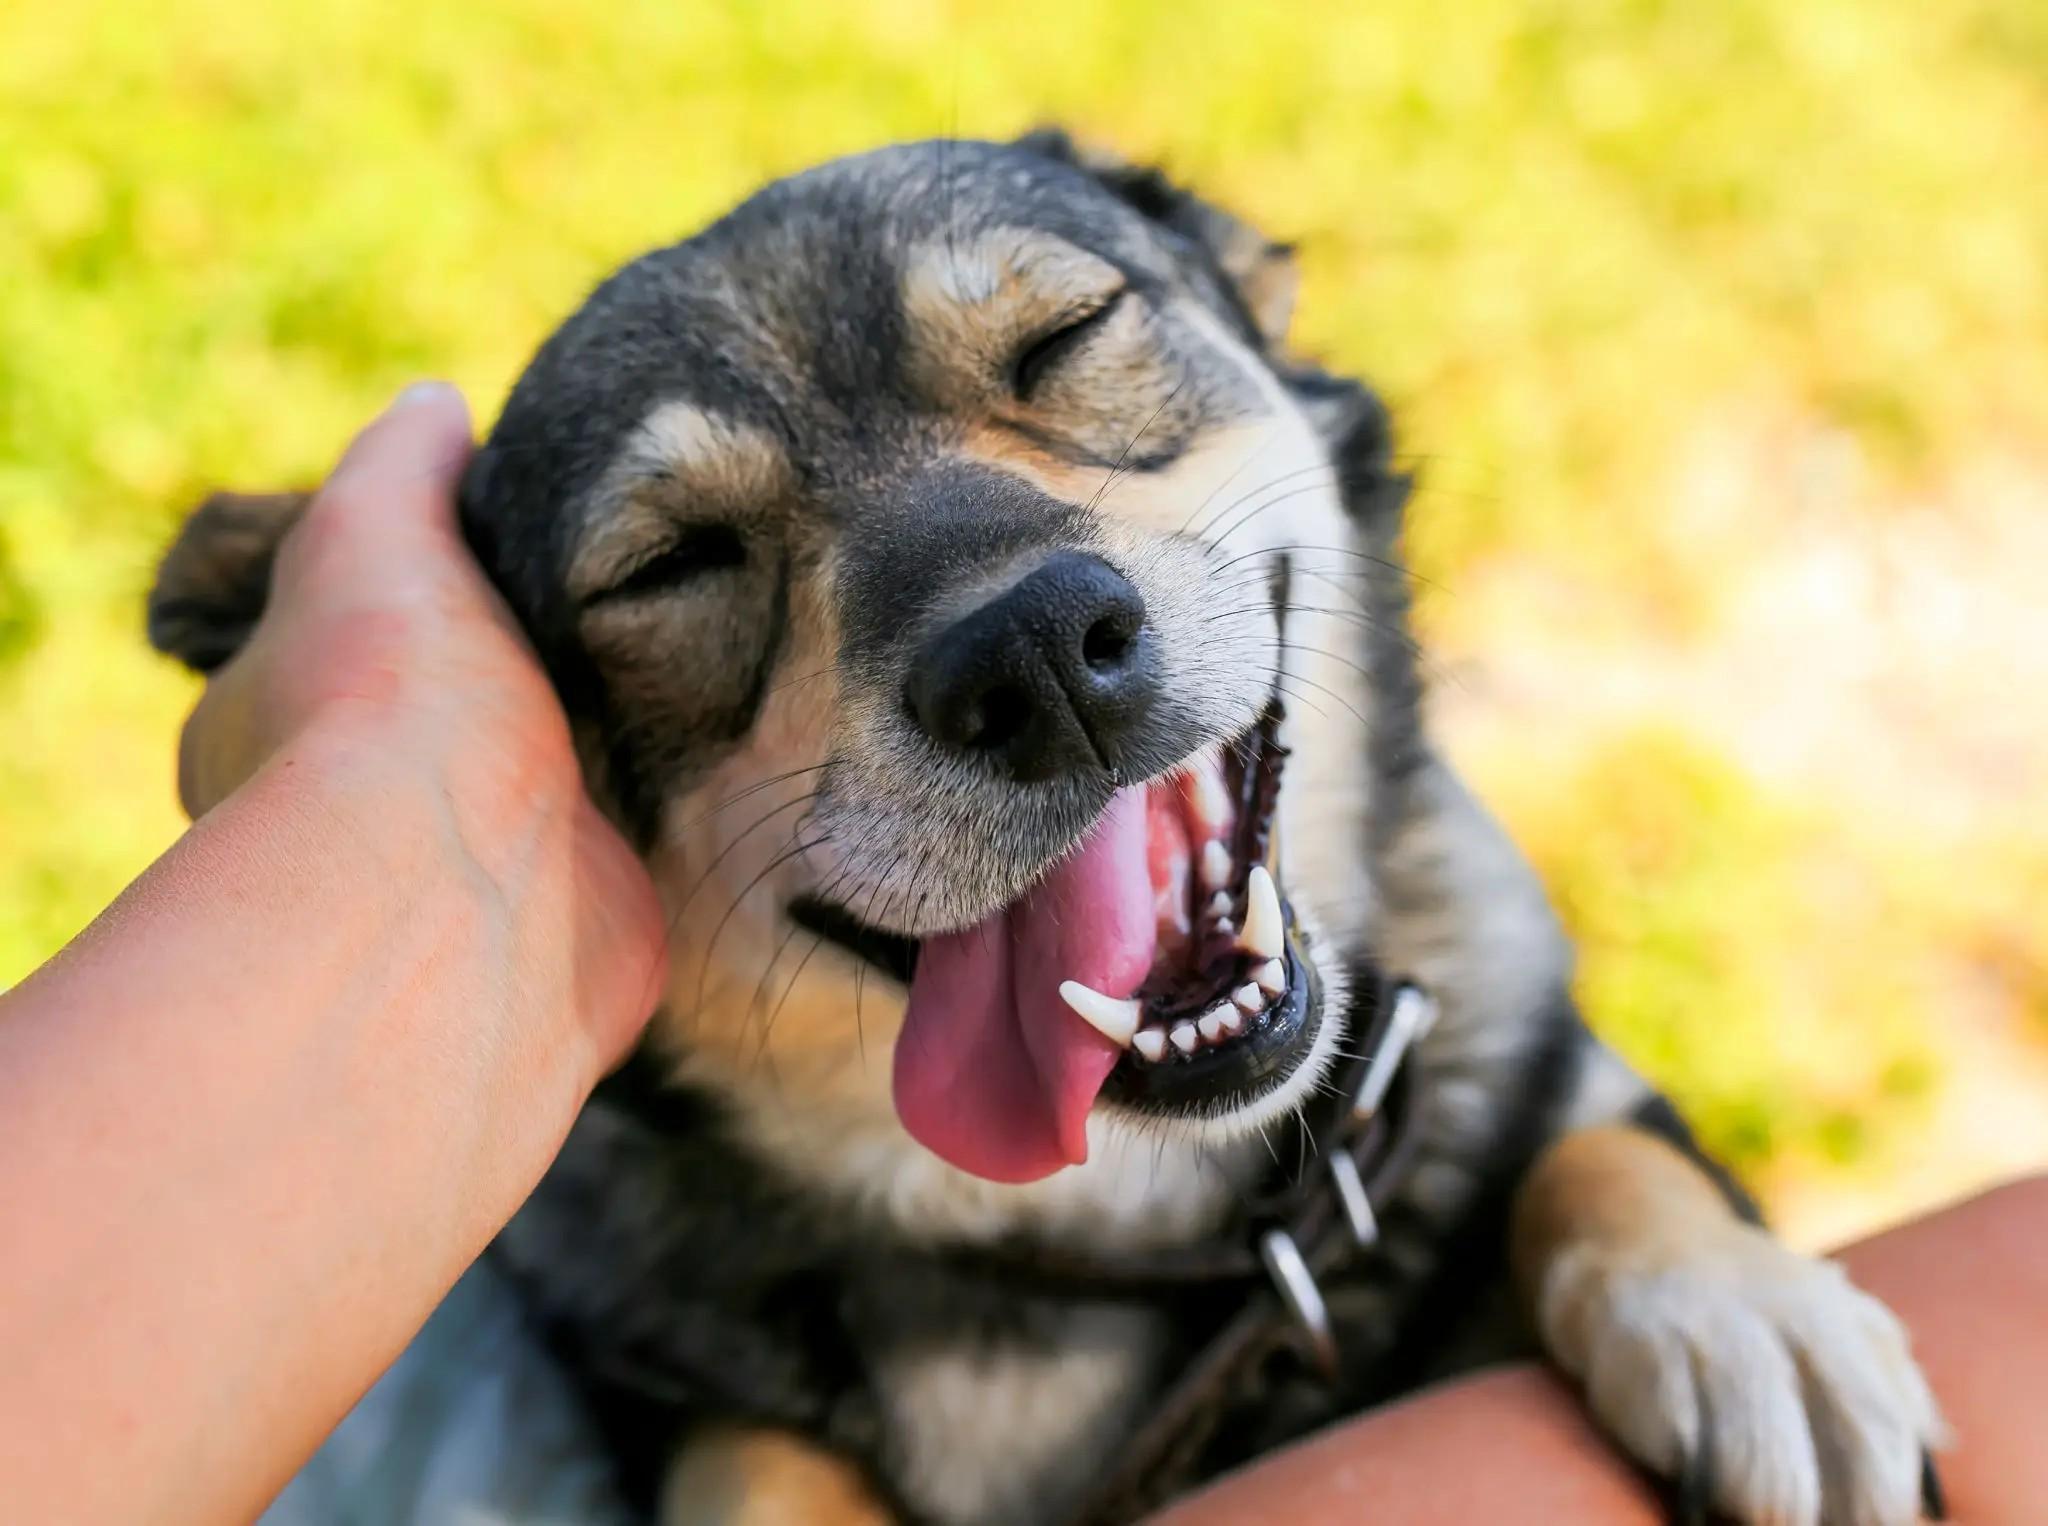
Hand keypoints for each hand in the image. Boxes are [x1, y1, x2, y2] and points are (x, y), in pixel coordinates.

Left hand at [176, 382, 665, 1070]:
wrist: (470, 890)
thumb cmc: (391, 704)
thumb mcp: (373, 529)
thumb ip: (402, 463)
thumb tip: (437, 405)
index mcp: (271, 724)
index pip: (327, 646)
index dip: (398, 598)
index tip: (485, 553)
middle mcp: (357, 819)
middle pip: (444, 722)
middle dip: (514, 676)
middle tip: (610, 603)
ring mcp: (472, 882)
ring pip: (541, 790)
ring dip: (602, 746)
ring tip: (689, 657)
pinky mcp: (579, 926)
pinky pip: (626, 855)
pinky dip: (664, 815)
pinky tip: (719, 753)